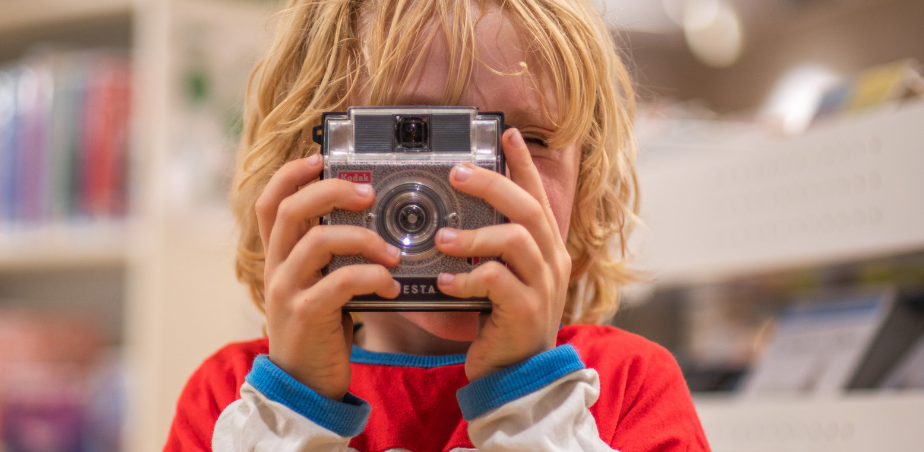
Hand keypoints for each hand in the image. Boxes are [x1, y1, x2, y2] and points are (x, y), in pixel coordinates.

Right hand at [256, 154, 400, 399]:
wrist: (304, 386)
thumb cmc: (320, 330)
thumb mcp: (320, 285)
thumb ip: (332, 257)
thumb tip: (370, 223)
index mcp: (279, 257)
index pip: (270, 202)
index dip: (291, 174)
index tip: (320, 157)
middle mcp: (276, 268)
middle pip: (291, 210)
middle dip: (332, 191)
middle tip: (369, 193)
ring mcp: (287, 290)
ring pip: (319, 240)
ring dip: (364, 239)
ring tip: (393, 252)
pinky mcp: (306, 314)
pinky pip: (341, 281)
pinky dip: (373, 277)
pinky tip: (392, 287)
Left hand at [435, 128, 571, 380]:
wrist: (518, 375)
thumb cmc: (502, 322)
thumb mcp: (499, 278)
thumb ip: (487, 251)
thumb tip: (450, 221)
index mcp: (545, 249)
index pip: (537, 196)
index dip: (523, 163)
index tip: (506, 133)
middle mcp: (550, 261)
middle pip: (527, 208)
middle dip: (492, 184)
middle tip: (458, 173)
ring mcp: (542, 286)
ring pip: (515, 240)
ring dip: (474, 235)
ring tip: (442, 239)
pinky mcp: (526, 311)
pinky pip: (497, 282)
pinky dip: (467, 278)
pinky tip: (445, 282)